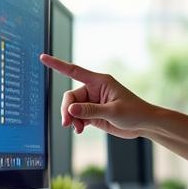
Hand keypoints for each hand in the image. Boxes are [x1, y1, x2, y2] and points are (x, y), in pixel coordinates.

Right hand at [39, 54, 153, 136]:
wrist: (144, 124)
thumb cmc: (134, 112)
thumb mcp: (113, 111)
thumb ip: (91, 111)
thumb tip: (70, 110)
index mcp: (100, 82)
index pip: (74, 71)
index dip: (57, 64)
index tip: (43, 58)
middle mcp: (94, 90)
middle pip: (70, 97)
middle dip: (67, 110)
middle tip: (68, 123)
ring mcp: (93, 102)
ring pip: (72, 109)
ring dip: (71, 119)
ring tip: (76, 129)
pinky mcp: (93, 114)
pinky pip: (77, 117)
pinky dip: (76, 123)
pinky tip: (79, 130)